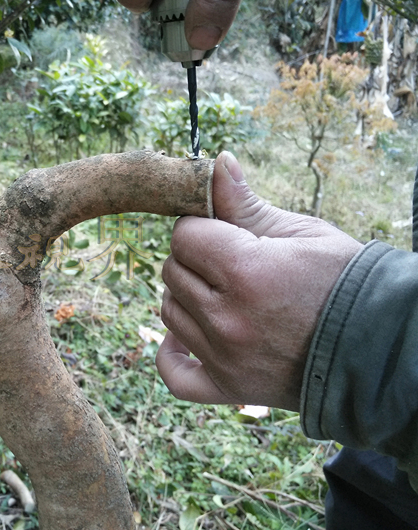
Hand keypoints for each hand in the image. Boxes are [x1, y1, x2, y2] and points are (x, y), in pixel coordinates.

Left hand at [156, 152, 362, 410]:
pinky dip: (173, 354)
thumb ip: (245, 203)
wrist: (381, 345)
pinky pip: (174, 374)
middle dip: (195, 259)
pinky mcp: (229, 388)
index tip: (223, 231)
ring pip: (169, 312)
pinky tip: (187, 336)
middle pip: (173, 272)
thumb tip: (216, 163)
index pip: (184, 236)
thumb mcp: (301, 232)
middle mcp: (228, 318)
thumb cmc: (344, 280)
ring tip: (222, 293)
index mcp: (245, 271)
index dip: (202, 227)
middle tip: (228, 261)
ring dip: (187, 296)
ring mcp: (225, 357)